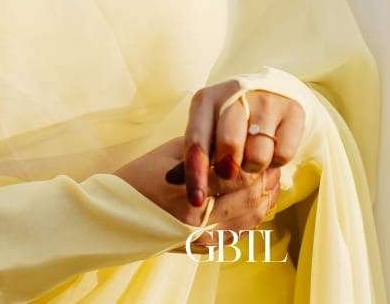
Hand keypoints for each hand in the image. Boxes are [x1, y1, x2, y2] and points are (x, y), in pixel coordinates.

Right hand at [113, 136, 280, 241]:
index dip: (255, 161)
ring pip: (249, 220)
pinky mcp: (201, 248)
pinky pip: (238, 234)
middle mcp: (199, 222)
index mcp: (191, 193)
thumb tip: (241, 142)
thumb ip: (209, 148)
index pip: (238, 176)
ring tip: (271, 179)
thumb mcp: (176, 151)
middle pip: (249, 200)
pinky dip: (253, 218)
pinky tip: (258, 202)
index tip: (262, 146)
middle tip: (273, 161)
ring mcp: (201, 239)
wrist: (116, 211)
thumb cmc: (144, 172)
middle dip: (265, 179)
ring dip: (265, 199)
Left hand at [180, 79, 304, 209]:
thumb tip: (187, 192)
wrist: (268, 91)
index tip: (196, 201)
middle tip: (229, 174)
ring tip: (250, 158)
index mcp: (207, 99)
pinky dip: (276, 162)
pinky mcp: (294, 111)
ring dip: (254, 167)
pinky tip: (270, 150)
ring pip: (258, 156)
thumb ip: (197, 157)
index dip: (196, 173)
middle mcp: (237, 93)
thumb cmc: (229, 121)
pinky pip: (284, 154)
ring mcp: (267, 100)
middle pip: (229, 146)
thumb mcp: (207, 131)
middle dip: (227, 171)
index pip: (197, 139)